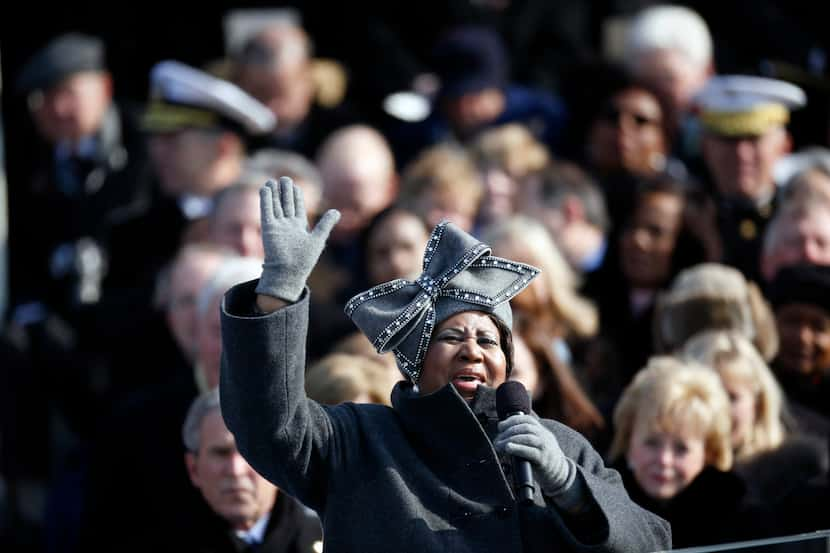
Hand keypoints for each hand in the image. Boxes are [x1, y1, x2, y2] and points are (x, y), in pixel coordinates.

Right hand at [255, 177, 339, 301]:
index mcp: (300, 227)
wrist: (288, 273)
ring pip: (275, 206)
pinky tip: (265, 189)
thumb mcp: (318, 239)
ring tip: (271, 181)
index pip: (297, 208)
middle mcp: (288, 225)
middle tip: (285, 178)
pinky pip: (266, 211)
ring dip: (274, 193)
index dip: (296, 197)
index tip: (295, 186)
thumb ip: (326, 224)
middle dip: (285, 192)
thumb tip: (337, 211)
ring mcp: (277, 226)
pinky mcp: (268, 228)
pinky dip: (266, 200)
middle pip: (286, 204)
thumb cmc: (304, 260)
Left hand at [494, 414, 575, 497]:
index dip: (512, 420)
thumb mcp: (537, 443)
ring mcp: (545, 448)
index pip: (527, 419)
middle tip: (497, 439)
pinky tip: (508, 448)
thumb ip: (525, 437)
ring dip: (510, 439)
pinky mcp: (543, 460)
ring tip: (499, 445)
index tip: (500, 426)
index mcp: (542, 431)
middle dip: (508, 431)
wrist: (560, 474)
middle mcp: (544, 436)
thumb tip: (503, 435)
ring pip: (528, 437)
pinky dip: (518, 448)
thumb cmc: (543, 458)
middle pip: (525, 427)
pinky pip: (530, 452)